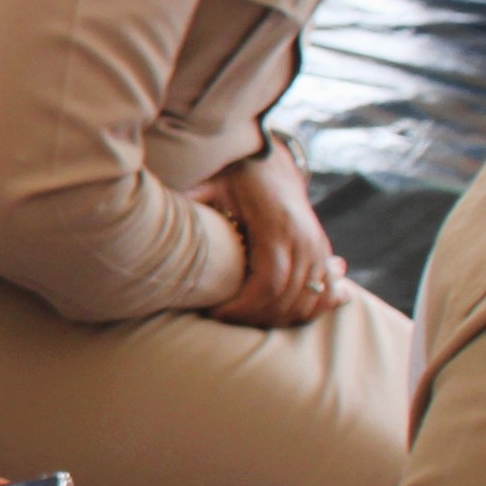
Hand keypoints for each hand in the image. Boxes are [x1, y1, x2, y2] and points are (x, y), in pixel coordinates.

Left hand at [196, 141, 345, 327]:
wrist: (273, 165)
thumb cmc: (237, 178)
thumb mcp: (212, 186)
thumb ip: (193, 201)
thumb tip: (158, 216)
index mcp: (276, 228)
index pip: (268, 282)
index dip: (243, 306)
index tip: (216, 313)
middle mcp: (304, 241)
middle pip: (287, 298)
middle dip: (254, 317)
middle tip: (224, 320)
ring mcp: (319, 249)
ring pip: (307, 301)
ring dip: (276, 319)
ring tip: (245, 320)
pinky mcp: (324, 254)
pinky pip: (327, 294)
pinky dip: (308, 311)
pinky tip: (280, 318)